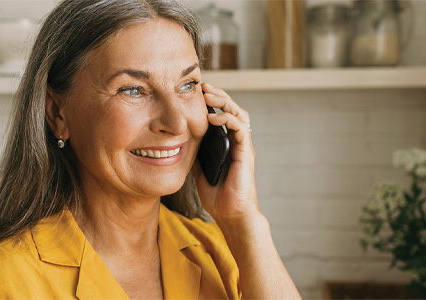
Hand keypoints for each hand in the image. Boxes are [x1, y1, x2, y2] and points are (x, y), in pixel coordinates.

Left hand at [193, 82, 258, 221]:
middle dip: (218, 95)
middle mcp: (237, 142)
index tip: (196, 93)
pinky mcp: (246, 153)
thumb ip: (194, 153)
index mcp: (227, 143)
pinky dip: (227, 118)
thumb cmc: (217, 194)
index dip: (212, 102)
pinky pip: (240, 129)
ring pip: (239, 114)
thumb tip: (179, 141)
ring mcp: (243, 146)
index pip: (222, 114)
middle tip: (202, 87)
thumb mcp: (198, 169)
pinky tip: (213, 117)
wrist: (230, 214)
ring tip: (208, 95)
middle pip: (232, 109)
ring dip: (224, 101)